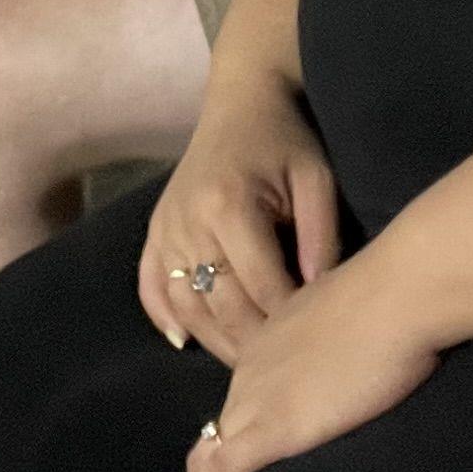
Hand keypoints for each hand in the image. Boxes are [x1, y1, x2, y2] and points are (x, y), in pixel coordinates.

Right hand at [138, 73, 341, 354]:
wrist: (242, 101)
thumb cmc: (287, 141)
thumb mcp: (317, 179)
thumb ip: (321, 236)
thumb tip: (319, 297)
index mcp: (229, 207)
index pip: (261, 285)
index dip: (288, 321)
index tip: (312, 346)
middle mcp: (188, 223)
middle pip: (219, 304)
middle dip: (252, 342)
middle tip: (280, 370)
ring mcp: (165, 229)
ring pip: (185, 305)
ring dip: (214, 341)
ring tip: (245, 368)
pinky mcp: (154, 231)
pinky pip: (151, 287)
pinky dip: (165, 318)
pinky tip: (187, 341)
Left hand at [174, 257, 436, 471]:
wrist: (397, 296)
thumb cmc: (392, 299)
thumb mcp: (350, 313)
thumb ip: (339, 336)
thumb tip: (355, 344)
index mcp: (273, 338)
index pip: (243, 387)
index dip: (236, 416)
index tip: (227, 439)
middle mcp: (254, 367)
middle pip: (225, 418)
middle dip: (212, 452)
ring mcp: (259, 398)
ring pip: (217, 444)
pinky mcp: (274, 428)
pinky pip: (225, 466)